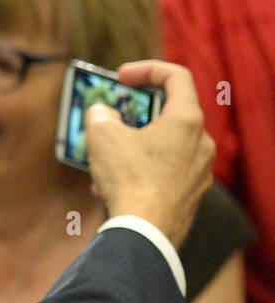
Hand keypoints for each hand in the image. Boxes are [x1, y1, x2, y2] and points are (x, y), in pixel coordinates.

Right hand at [84, 61, 214, 248]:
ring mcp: (199, 172)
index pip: (176, 77)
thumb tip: (102, 114)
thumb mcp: (102, 136)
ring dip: (134, 145)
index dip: (147, 69)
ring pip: (164, 146)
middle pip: (170, 113)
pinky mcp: (190, 196)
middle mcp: (201, 143)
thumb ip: (100, 115)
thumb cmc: (129, 179)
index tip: (121, 78)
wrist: (145, 233)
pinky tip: (112, 187)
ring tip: (104, 160)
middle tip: (111, 119)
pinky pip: (164, 172)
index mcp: (186, 120)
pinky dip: (140, 170)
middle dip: (135, 113)